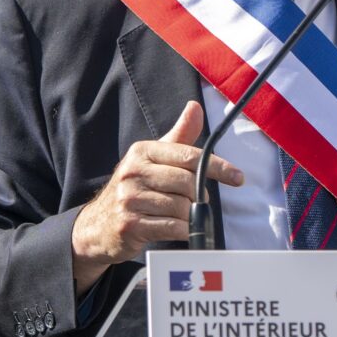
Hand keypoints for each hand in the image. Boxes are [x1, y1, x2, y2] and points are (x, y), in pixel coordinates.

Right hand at [72, 102, 241, 291]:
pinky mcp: (130, 225)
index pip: (188, 156)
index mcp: (141, 152)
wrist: (98, 225)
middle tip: (197, 202)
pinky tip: (178, 228)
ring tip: (181, 216)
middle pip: (188, 184)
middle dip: (199, 196)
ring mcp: (129, 199)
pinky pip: (173, 228)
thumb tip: (195, 106)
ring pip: (182, 208)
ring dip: (190, 215)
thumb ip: (179, 136)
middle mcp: (132, 172)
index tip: (238, 177)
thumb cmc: (134, 188)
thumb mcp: (152, 159)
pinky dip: (183, 230)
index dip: (218, 167)